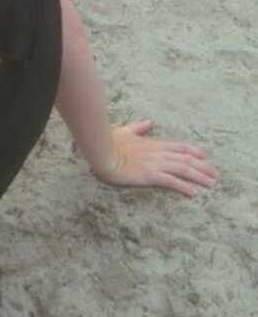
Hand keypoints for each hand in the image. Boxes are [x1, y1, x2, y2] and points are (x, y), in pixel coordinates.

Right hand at [92, 120, 218, 197]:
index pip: (179, 147)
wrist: (101, 151)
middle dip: (203, 167)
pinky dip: (183, 186)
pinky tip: (193, 193)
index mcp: (153, 143)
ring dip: (199, 176)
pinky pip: (171, 181)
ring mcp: (155, 164)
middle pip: (186, 159)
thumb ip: (138, 127)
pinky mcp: (149, 175)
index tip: (205, 156)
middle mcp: (158, 153)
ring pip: (183, 169)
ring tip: (211, 184)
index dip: (194, 152)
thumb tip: (148, 123)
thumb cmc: (109, 141)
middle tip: (216, 174)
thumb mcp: (126, 131)